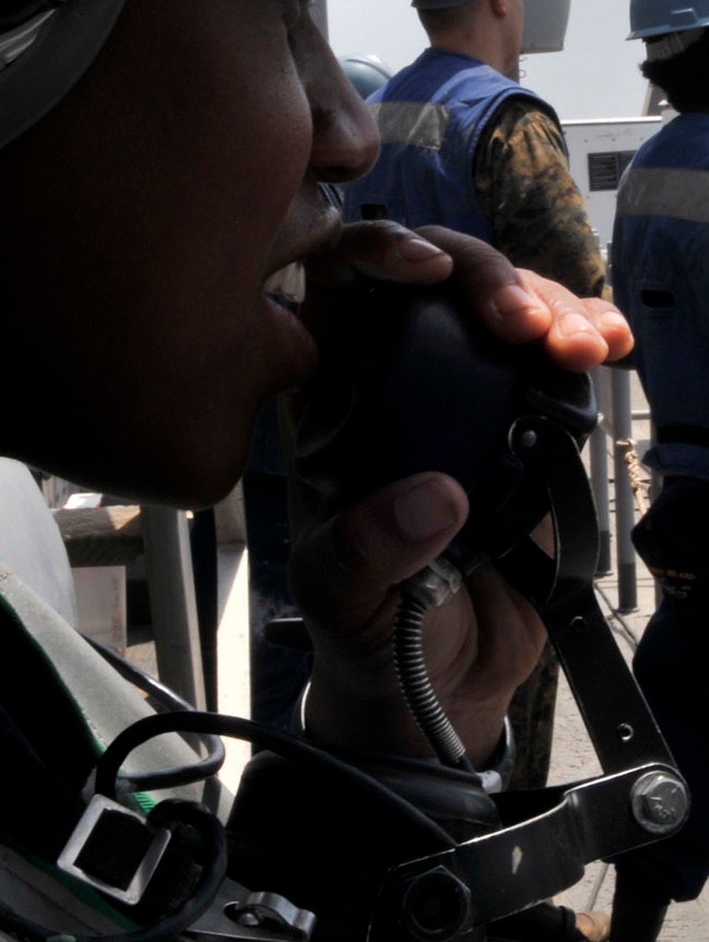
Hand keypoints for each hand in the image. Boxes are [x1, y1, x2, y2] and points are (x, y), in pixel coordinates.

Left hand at [292, 221, 629, 764]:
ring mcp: (471, 402)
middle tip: (528, 323)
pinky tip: (608, 348)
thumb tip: (434, 497)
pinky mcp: (533, 431)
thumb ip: (369, 551)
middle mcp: (400, 385)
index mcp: (334, 403)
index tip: (428, 270)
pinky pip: (560, 367)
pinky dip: (589, 343)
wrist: (440, 687)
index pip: (339, 290)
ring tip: (583, 347)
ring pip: (511, 312)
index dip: (378, 254)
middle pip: (441, 284)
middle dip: (490, 280)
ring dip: (555, 307)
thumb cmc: (366, 633)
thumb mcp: (343, 597)